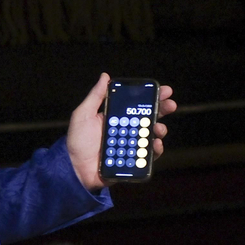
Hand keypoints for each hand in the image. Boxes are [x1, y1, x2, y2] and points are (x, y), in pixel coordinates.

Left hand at [66, 74, 176, 189]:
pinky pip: (147, 157)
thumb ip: (95, 97)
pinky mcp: (131, 162)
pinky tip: (155, 145)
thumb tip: (105, 76)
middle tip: (171, 105)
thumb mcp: (83, 115)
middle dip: (162, 110)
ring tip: (159, 128)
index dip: (152, 97)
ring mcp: (130, 146)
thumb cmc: (77, 141)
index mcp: (117, 118)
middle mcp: (126, 131)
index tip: (164, 90)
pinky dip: (154, 151)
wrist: (73, 169)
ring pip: (150, 136)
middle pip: (148, 118)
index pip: (137, 104)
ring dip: (159, 130)